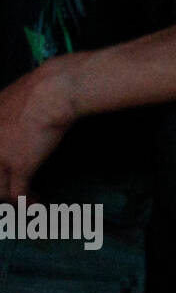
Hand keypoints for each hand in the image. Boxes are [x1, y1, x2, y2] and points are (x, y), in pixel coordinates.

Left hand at [0, 60, 79, 200]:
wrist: (53, 91)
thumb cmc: (40, 88)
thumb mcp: (12, 97)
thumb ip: (7, 113)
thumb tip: (18, 120)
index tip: (5, 172)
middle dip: (1, 186)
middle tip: (11, 190)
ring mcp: (0, 156)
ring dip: (11, 197)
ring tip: (24, 201)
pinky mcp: (20, 166)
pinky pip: (19, 193)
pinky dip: (28, 203)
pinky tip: (35, 205)